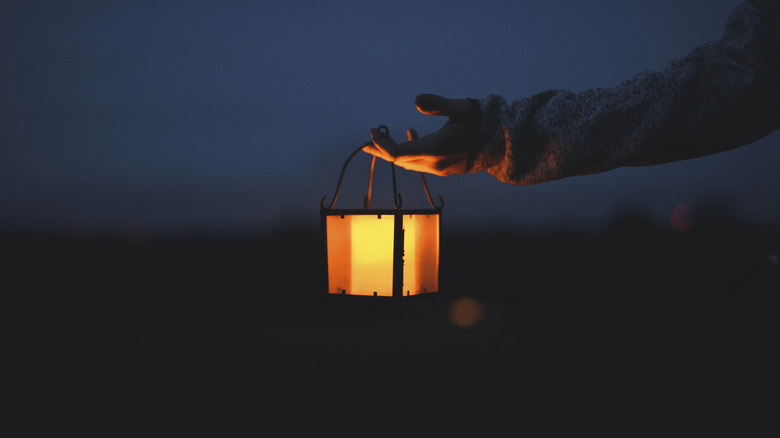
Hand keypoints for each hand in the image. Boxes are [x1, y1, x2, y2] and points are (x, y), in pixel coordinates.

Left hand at [362, 94, 480, 175]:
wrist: (503, 144)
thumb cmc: (481, 122)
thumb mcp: (460, 108)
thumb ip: (439, 104)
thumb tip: (416, 101)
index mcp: (434, 149)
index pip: (398, 153)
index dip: (382, 144)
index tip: (373, 131)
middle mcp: (434, 164)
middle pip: (399, 160)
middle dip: (382, 149)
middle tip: (368, 140)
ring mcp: (439, 169)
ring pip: (409, 163)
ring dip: (394, 152)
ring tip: (380, 141)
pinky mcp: (445, 169)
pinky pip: (420, 163)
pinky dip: (410, 152)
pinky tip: (411, 134)